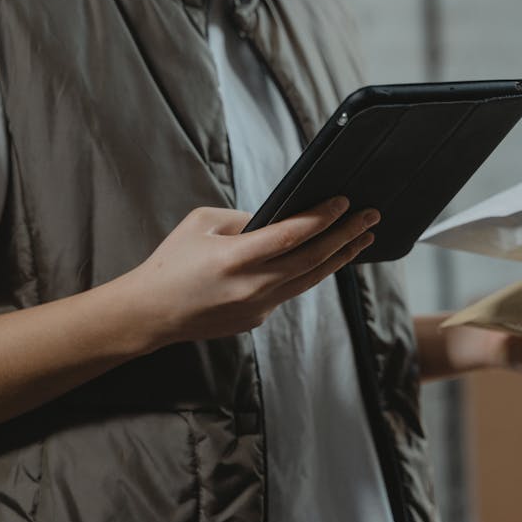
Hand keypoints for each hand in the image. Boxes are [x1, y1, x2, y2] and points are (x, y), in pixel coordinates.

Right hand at [124, 197, 377, 350]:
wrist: (150, 314)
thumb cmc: (172, 263)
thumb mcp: (201, 224)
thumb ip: (243, 220)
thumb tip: (278, 220)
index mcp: (235, 258)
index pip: (291, 235)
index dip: (321, 218)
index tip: (344, 202)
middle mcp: (252, 286)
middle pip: (312, 259)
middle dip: (346, 235)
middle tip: (370, 216)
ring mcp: (258, 307)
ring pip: (310, 279)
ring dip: (339, 256)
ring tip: (363, 238)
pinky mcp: (257, 319)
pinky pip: (290, 291)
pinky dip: (311, 273)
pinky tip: (327, 258)